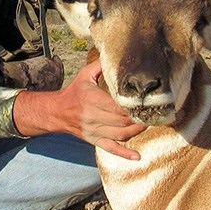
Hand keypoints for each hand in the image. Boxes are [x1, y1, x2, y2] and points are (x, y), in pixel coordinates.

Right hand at [12, 60, 145, 159]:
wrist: (57, 112)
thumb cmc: (75, 92)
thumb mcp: (85, 75)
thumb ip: (101, 66)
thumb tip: (115, 52)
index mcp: (93, 100)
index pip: (118, 106)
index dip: (133, 106)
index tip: (147, 102)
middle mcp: (93, 117)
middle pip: (122, 121)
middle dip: (139, 118)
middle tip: (153, 113)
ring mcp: (94, 131)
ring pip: (120, 134)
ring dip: (137, 131)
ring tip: (149, 124)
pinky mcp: (95, 140)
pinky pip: (111, 148)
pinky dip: (124, 154)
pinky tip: (137, 157)